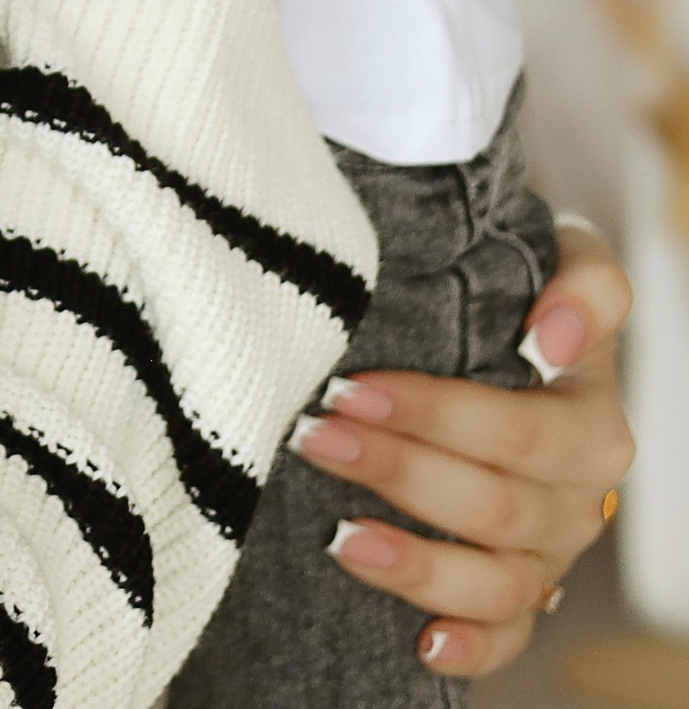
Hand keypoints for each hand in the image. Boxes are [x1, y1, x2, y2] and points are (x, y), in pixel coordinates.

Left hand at [291, 217, 635, 678]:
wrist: (505, 316)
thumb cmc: (515, 282)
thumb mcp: (563, 256)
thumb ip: (585, 283)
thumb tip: (554, 335)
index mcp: (589, 417)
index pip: (522, 430)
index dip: (438, 414)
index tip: (351, 388)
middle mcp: (579, 493)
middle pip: (496, 503)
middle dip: (398, 472)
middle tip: (313, 436)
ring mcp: (550, 548)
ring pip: (499, 580)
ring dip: (418, 564)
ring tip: (339, 536)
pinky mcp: (520, 587)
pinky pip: (508, 634)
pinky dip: (471, 647)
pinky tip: (422, 643)